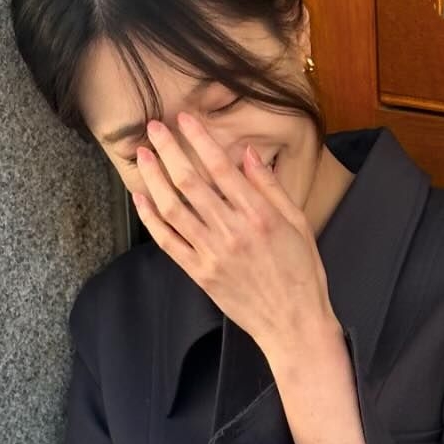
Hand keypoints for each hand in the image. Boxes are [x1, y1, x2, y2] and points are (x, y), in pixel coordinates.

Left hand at [130, 113, 331, 360]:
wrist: (294, 324)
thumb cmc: (302, 273)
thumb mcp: (298, 223)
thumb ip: (271, 187)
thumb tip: (247, 154)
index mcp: (259, 215)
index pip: (221, 167)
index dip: (199, 138)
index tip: (185, 119)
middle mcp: (232, 231)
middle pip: (190, 181)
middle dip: (168, 150)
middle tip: (153, 128)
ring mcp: (212, 253)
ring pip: (173, 208)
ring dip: (154, 178)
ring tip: (143, 156)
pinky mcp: (200, 274)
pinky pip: (168, 242)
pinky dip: (151, 218)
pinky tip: (141, 198)